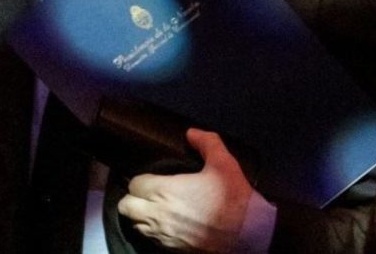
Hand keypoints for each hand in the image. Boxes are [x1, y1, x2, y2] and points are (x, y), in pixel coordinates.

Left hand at [117, 128, 257, 251]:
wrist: (250, 234)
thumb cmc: (234, 198)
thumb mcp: (224, 163)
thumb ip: (206, 142)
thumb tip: (191, 133)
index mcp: (164, 191)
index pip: (135, 184)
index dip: (142, 180)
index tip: (153, 179)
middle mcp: (158, 215)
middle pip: (125, 207)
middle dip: (133, 199)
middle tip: (149, 195)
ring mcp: (164, 235)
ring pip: (135, 225)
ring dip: (140, 217)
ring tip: (156, 210)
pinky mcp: (172, 250)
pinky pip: (150, 240)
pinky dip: (153, 232)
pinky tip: (167, 225)